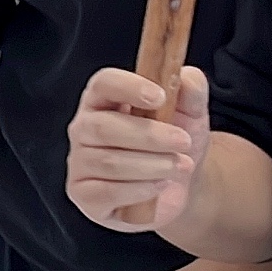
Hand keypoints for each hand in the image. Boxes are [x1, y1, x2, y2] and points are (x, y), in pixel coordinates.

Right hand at [65, 66, 209, 232]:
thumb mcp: (191, 114)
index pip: (103, 84)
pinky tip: (159, 185)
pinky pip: (106, 192)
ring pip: (108, 162)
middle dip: (148, 135)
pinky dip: (139, 189)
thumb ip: (191, 90)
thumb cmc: (175, 144)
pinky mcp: (84, 194)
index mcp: (104, 100)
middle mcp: (84, 128)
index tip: (159, 96)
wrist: (180, 185)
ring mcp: (80, 163)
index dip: (127, 87)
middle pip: (102, 126)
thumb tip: (187, 76)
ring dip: (151, 165)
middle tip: (183, 141)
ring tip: (180, 166)